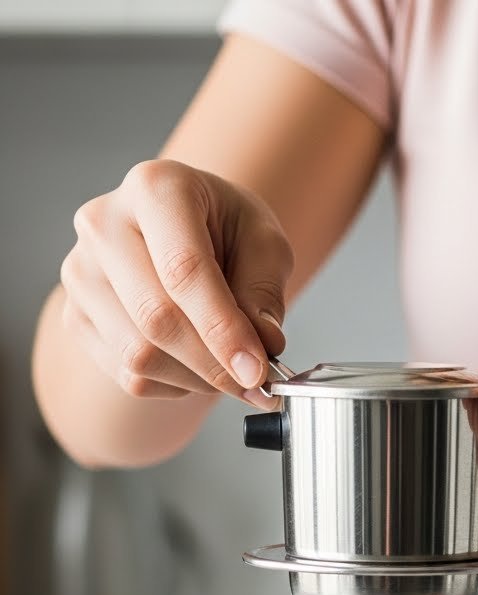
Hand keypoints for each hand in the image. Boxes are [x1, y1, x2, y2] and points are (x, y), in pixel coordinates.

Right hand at [60, 159, 293, 405]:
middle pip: (156, 317)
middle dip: (212, 364)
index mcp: (155, 189)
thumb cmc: (224, 232)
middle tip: (255, 385)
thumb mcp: (264, 244)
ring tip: (227, 370)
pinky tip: (194, 366)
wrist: (180, 236)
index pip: (184, 269)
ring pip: (138, 355)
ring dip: (195, 379)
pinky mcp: (75, 316)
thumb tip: (263, 344)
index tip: (257, 370)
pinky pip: (127, 376)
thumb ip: (263, 293)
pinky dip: (173, 385)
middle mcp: (104, 224)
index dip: (222, 329)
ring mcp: (81, 273)